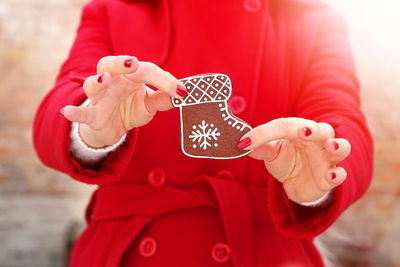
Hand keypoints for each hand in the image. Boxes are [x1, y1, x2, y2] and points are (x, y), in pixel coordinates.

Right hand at [61, 56, 186, 147]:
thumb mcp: (150, 104)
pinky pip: (82, 113)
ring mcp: (100, 99)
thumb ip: (163, 98)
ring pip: (92, 85)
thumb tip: (183, 94)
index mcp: (128, 76)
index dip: (163, 80)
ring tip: (105, 80)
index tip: (180, 92)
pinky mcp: (93, 116)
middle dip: (118, 62)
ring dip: (98, 81)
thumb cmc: (130, 109)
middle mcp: (112, 82)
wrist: (112, 129)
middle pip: (108, 64)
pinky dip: (74, 112)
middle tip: (131, 64)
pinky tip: (67, 111)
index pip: (144, 70)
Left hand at [238, 118, 350, 203]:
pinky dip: (337, 174)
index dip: (264, 132)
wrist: (297, 184)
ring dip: (337, 145)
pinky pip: (340, 174)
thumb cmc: (286, 160)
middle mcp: (317, 141)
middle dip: (314, 130)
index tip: (246, 142)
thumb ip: (261, 148)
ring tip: (330, 146)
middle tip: (303, 132)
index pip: (284, 126)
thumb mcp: (271, 154)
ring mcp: (326, 158)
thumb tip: (243, 143)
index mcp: (299, 130)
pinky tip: (330, 175)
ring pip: (342, 147)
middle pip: (323, 130)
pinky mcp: (329, 177)